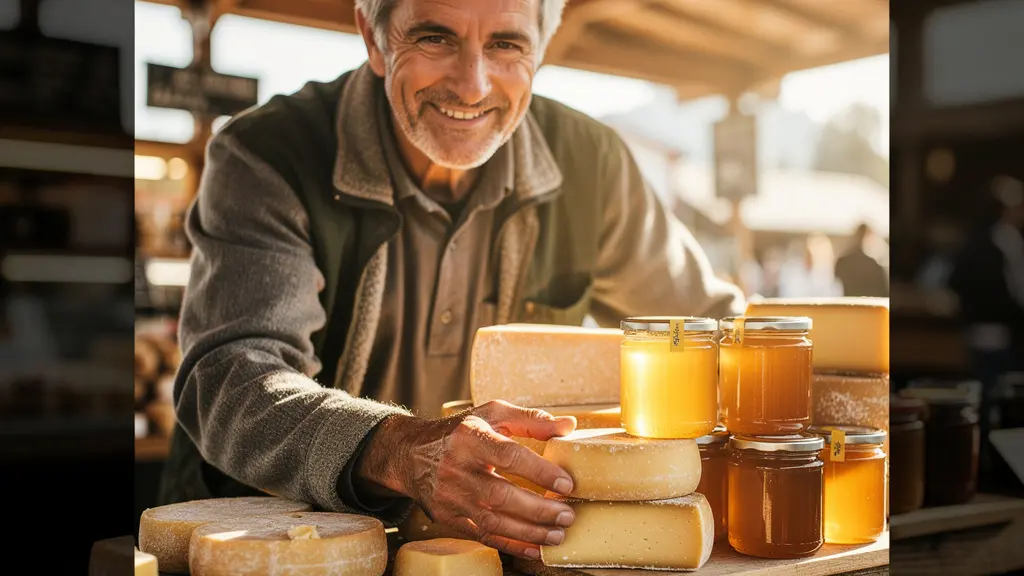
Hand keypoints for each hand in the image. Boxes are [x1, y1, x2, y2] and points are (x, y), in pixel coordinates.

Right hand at [355, 400, 577, 558]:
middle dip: (538, 509)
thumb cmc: (460, 431)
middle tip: (567, 515)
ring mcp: (450, 496)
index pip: (509, 455)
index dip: (540, 472)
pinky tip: (535, 548)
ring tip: (558, 534)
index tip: (566, 484)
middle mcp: (457, 468)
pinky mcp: (447, 517)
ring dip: (529, 531)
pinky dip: (511, 545)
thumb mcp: (492, 414)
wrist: (411, 454)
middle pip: (501, 495)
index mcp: (470, 437)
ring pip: (493, 520)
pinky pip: (483, 535)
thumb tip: (568, 426)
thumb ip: (531, 420)